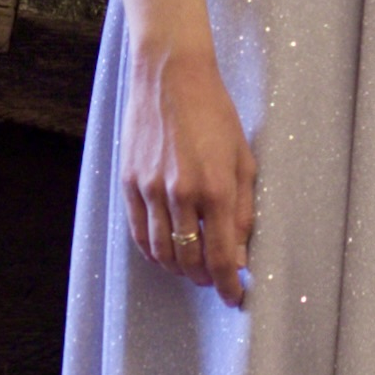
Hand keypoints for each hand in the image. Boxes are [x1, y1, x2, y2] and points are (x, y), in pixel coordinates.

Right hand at [121, 36, 255, 308]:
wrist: (171, 76)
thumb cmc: (215, 114)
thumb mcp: (244, 159)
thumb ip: (243, 210)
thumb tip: (241, 256)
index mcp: (216, 188)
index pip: (222, 258)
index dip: (229, 286)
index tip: (234, 297)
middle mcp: (181, 194)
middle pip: (189, 261)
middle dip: (204, 278)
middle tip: (214, 279)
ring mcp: (151, 189)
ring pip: (162, 252)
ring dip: (179, 268)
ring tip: (192, 267)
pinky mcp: (130, 182)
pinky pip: (139, 233)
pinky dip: (153, 251)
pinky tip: (166, 251)